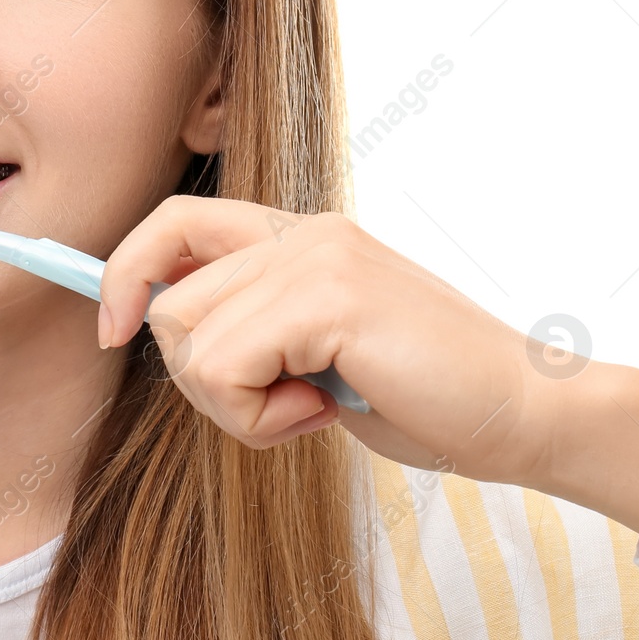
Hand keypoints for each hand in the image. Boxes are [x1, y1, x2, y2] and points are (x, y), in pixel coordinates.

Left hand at [98, 195, 549, 484]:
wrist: (529, 414)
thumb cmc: (426, 394)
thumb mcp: (319, 353)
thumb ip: (255, 328)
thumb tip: (162, 326)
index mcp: (300, 236)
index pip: (176, 221)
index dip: (124, 271)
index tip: (109, 327)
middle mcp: (303, 232)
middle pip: (168, 303)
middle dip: (200, 381)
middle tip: (280, 406)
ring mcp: (317, 258)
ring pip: (187, 340)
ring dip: (236, 406)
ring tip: (310, 409)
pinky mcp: (331, 296)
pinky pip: (224, 367)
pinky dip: (259, 417)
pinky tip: (325, 414)